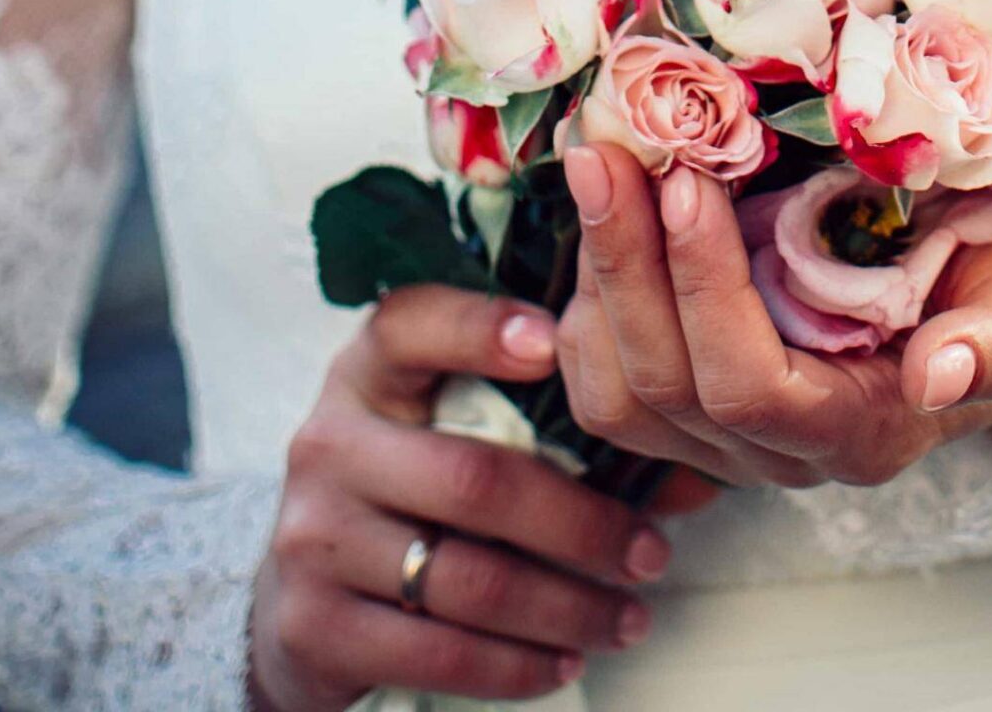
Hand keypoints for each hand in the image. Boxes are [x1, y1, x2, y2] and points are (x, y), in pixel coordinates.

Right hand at [248, 284, 718, 711]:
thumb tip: (691, 468)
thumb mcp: (446, 426)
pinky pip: (436, 650)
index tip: (557, 342)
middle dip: (581, 524)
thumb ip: (545, 419)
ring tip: (628, 617)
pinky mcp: (313, 626)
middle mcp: (329, 442)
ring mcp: (315, 536)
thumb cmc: (409, 487)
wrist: (300, 593)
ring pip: (467, 577)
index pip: (411, 325)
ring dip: (566, 607)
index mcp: (367, 372)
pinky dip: (515, 664)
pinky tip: (563, 660)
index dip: (481, 329)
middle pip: (474, 478)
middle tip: (652, 553)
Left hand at [554, 144, 991, 491]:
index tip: (688, 181)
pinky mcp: (693, 402)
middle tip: (605, 152)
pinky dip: (587, 302)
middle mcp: (782, 452)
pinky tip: (599, 221)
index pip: (751, 385)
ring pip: (620, 394)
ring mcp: (728, 435)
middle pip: (666, 387)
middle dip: (626, 263)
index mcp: (861, 432)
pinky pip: (608, 382)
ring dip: (596, 278)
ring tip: (596, 169)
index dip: (706, 288)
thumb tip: (941, 376)